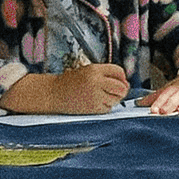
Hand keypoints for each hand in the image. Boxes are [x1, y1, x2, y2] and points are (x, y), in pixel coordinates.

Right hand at [9, 61, 133, 114]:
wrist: (52, 94)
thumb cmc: (69, 82)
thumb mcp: (87, 71)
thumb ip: (105, 75)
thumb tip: (125, 84)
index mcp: (94, 69)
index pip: (119, 71)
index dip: (121, 77)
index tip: (118, 81)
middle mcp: (96, 81)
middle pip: (122, 87)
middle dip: (121, 90)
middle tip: (113, 92)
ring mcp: (95, 95)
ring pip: (117, 99)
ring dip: (112, 99)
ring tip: (100, 97)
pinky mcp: (93, 108)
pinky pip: (108, 108)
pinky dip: (105, 107)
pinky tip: (94, 103)